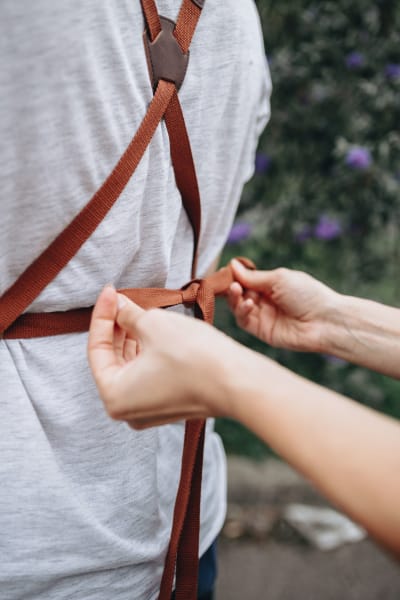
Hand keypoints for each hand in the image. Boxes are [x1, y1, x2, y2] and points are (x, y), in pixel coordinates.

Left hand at [87, 286, 239, 428]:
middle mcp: (128, 410)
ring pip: (132, 366)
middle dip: (116, 326)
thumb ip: (128, 314)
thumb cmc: (194, 357)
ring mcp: (149, 410)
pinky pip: (149, 374)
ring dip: (132, 336)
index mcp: (114, 396)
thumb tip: (118, 306)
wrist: (237, 381)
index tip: (110, 292)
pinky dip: (147, 351)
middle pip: (112, 359)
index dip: (102, 315)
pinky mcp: (169, 403)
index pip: (97, 349)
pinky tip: (152, 328)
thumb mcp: (153, 324)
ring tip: (136, 309)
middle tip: (120, 299)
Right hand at [228, 259, 339, 352]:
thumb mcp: (279, 279)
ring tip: (237, 291)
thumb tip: (232, 265)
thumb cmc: (307, 295)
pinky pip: (244, 321)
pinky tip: (248, 304)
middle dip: (232, 287)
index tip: (225, 271)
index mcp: (271, 285)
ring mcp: (263, 317)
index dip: (235, 276)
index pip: (246, 279)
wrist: (324, 321)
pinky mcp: (262, 331)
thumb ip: (253, 276)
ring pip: (238, 307)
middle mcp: (266, 300)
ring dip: (234, 299)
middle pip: (239, 293)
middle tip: (230, 283)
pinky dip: (241, 311)